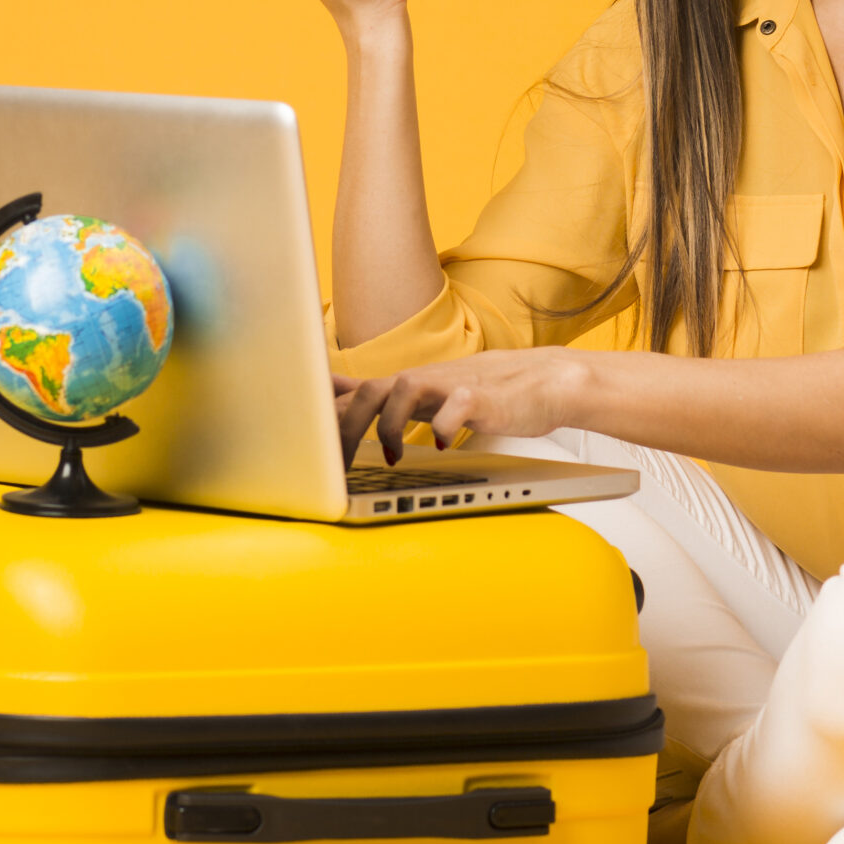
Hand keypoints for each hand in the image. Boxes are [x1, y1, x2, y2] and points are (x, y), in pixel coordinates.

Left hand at [332, 350, 590, 462]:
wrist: (545, 379)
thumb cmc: (484, 392)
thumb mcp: (427, 393)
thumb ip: (386, 396)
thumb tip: (340, 395)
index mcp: (408, 385)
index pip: (354, 393)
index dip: (323, 414)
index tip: (298, 437)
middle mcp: (424, 381)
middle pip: (370, 391)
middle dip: (344, 426)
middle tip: (335, 464)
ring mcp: (451, 385)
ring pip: (404, 389)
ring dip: (388, 424)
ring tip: (390, 457)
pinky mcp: (481, 397)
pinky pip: (456, 406)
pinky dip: (444, 427)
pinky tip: (443, 446)